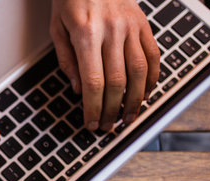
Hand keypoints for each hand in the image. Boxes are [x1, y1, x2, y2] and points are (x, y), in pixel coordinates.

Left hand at [49, 0, 159, 130]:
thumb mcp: (56, 29)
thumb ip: (66, 60)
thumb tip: (76, 89)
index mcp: (86, 35)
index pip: (93, 83)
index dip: (93, 108)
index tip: (91, 123)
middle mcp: (112, 32)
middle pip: (117, 83)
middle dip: (112, 110)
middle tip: (107, 126)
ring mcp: (131, 27)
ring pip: (139, 72)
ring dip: (134, 101)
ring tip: (128, 117)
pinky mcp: (143, 24)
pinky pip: (153, 55)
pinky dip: (152, 78)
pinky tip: (145, 93)